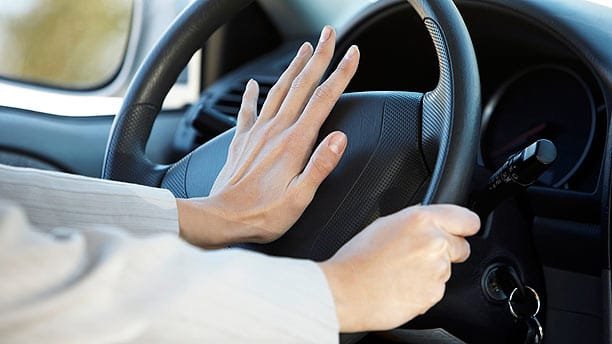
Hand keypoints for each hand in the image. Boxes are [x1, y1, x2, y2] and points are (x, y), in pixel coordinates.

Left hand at [177, 26, 359, 247]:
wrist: (221, 218)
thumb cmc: (262, 215)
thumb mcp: (300, 198)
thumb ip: (320, 166)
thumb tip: (340, 138)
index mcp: (294, 143)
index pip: (323, 100)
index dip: (340, 74)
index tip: (352, 54)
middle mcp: (275, 131)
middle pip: (301, 85)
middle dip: (318, 57)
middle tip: (329, 35)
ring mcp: (257, 133)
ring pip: (278, 90)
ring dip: (293, 67)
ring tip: (304, 49)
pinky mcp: (242, 141)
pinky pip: (248, 110)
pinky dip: (252, 94)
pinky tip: (253, 84)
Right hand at [319, 204, 479, 331]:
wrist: (345, 291)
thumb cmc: (357, 260)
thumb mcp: (384, 224)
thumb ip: (414, 221)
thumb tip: (429, 221)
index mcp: (421, 220)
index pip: (467, 219)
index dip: (464, 226)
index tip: (463, 230)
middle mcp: (434, 243)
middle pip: (461, 247)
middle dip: (446, 251)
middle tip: (418, 255)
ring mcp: (436, 270)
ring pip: (447, 269)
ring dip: (431, 272)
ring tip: (401, 272)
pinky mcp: (433, 294)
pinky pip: (436, 289)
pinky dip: (423, 289)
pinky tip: (401, 285)